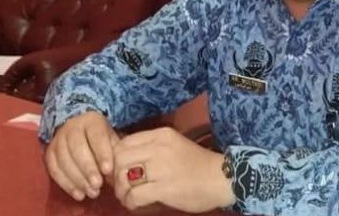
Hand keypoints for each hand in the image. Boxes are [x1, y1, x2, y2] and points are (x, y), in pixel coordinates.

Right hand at [44, 111, 119, 200]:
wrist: (80, 130)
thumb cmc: (101, 139)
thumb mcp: (111, 139)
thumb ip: (115, 153)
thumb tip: (118, 174)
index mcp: (92, 121)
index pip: (97, 136)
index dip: (102, 153)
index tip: (108, 170)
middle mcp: (72, 127)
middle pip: (77, 148)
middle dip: (88, 169)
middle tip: (98, 185)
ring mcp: (58, 140)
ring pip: (64, 160)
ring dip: (78, 180)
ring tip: (92, 192)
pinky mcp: (50, 153)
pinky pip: (54, 170)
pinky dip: (66, 184)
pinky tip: (79, 194)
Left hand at [112, 127, 234, 212]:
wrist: (222, 178)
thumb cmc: (198, 164)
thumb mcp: (174, 145)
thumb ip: (151, 148)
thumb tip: (123, 158)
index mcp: (162, 135)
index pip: (125, 142)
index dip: (115, 157)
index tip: (119, 170)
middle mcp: (159, 147)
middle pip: (120, 158)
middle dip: (115, 175)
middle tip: (121, 186)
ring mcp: (161, 167)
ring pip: (124, 177)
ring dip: (121, 190)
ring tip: (127, 197)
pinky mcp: (164, 188)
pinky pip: (134, 195)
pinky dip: (130, 202)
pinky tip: (135, 204)